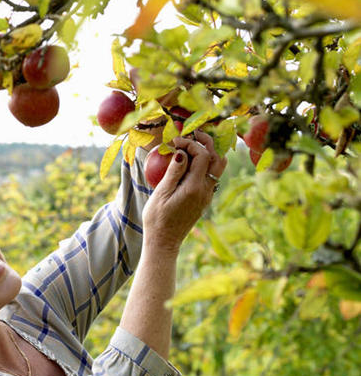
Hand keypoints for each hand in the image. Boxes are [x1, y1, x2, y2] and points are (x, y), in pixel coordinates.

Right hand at [141, 130, 227, 252]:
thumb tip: (182, 153)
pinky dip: (205, 163)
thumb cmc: (157, 218)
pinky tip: (190, 162)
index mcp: (195, 187)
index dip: (190, 143)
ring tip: (193, 145)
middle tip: (190, 134)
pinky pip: (211, 176)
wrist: (164, 241)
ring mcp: (207, 195)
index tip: (175, 141)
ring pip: (218, 166)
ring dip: (209, 152)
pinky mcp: (204, 199)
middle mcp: (206, 190)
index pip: (202, 155)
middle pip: (217, 157)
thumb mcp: (161, 194)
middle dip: (205, 142)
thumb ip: (174, 172)